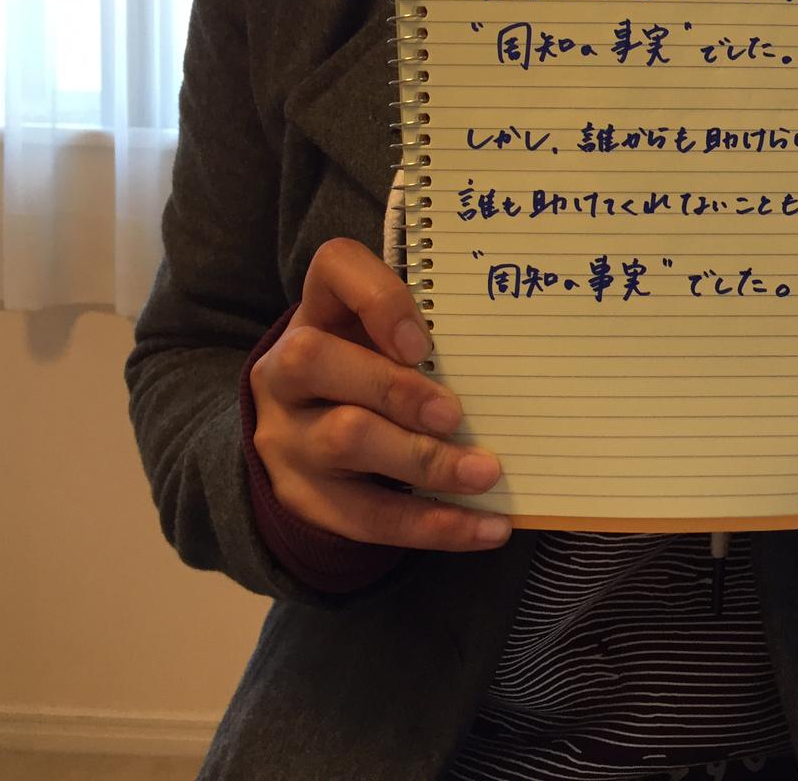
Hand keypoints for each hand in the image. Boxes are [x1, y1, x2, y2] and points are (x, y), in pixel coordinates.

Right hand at [250, 238, 510, 549]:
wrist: (300, 446)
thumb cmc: (366, 377)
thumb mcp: (377, 345)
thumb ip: (426, 339)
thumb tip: (510, 362)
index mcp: (319, 313)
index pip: (333, 269)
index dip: (378, 298)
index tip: (422, 340)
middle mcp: (287, 370)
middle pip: (317, 361)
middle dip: (395, 388)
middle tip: (456, 414)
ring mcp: (289, 436)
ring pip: (344, 440)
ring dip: (425, 460)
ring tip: (486, 473)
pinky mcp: (307, 499)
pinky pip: (370, 516)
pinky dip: (437, 524)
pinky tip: (488, 528)